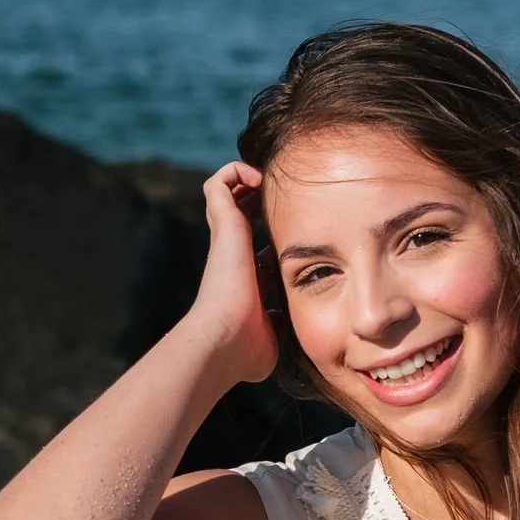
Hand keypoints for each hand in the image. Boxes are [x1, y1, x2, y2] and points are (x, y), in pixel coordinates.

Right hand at [189, 159, 278, 388]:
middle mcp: (232, 254)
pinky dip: (235, 172)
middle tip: (285, 199)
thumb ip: (285, 332)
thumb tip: (300, 339)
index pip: (254, 248)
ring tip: (268, 181)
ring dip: (246, 180)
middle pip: (239, 214)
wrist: (225, 338)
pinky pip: (219, 182)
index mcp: (244, 277)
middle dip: (259, 201)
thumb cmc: (247, 347)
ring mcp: (224, 237)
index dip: (272, 237)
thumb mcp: (274, 337)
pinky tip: (259, 180)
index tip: (296, 234)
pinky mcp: (222, 223)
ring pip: (226, 192)